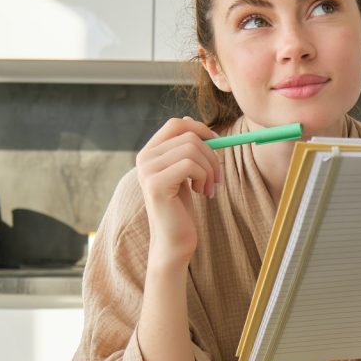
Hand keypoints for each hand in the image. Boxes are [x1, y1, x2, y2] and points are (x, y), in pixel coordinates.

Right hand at [135, 116, 221, 265]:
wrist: (174, 241)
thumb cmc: (181, 208)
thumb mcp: (183, 173)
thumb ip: (183, 149)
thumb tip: (189, 119)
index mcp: (149, 152)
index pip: (175, 124)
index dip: (200, 128)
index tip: (217, 144)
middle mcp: (144, 158)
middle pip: (188, 136)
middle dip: (211, 154)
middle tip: (216, 177)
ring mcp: (147, 170)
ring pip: (192, 149)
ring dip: (210, 169)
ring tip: (208, 188)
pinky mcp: (155, 184)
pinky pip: (190, 165)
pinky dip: (204, 177)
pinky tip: (202, 193)